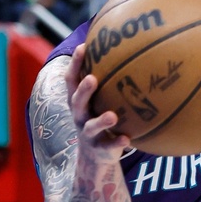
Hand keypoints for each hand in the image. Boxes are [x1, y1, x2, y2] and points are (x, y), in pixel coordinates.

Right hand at [69, 44, 129, 160]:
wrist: (95, 156)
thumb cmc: (99, 116)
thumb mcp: (99, 99)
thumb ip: (107, 78)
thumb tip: (127, 45)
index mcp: (78, 100)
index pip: (72, 80)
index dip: (75, 64)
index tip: (83, 47)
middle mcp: (80, 115)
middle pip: (77, 102)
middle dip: (83, 90)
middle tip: (92, 79)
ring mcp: (88, 134)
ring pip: (91, 126)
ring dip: (101, 121)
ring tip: (113, 116)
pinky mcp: (101, 148)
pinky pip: (109, 146)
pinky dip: (117, 142)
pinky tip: (128, 139)